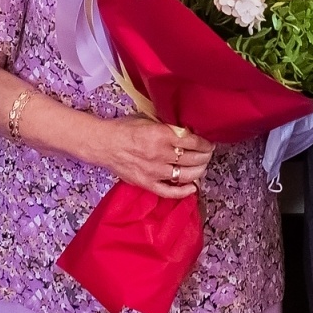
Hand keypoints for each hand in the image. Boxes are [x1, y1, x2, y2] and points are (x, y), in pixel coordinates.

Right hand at [94, 116, 213, 199]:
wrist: (103, 144)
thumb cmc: (124, 128)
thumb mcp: (149, 120)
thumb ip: (168, 126)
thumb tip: (188, 131)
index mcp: (162, 135)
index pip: (193, 142)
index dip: (205, 144)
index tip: (209, 143)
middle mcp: (161, 154)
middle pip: (193, 159)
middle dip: (205, 157)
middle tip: (208, 155)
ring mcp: (154, 171)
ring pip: (186, 176)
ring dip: (199, 172)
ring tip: (201, 167)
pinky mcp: (146, 183)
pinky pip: (169, 192)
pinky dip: (183, 192)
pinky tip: (192, 187)